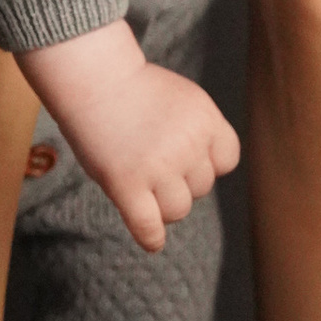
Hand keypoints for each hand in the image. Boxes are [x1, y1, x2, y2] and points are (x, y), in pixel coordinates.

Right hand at [20, 21, 239, 254]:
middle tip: (151, 160)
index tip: (186, 156)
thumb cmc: (135, 90)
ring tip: (143, 187)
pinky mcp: (126, 185)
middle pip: (201, 187)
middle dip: (181, 180)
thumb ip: (200, 135)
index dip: (207, 162)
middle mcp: (188, 145)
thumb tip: (205, 175)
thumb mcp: (184, 101)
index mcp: (207, 120)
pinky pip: (148, 227)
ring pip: (178, 209)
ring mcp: (158, 167)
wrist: (94, 78)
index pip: (227, 160)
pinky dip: (152, 238)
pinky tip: (152, 241)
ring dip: (164, 204)